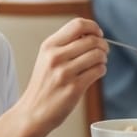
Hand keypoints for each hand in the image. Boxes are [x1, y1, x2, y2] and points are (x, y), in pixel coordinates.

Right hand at [16, 17, 107, 134]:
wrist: (32, 112)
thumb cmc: (43, 85)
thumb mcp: (47, 58)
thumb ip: (65, 45)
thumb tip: (92, 34)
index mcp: (49, 46)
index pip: (78, 24)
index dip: (93, 27)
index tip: (98, 34)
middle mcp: (55, 56)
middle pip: (91, 39)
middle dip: (103, 45)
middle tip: (103, 51)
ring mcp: (64, 72)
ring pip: (98, 55)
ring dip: (103, 58)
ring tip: (98, 63)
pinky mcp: (74, 88)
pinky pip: (98, 71)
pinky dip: (101, 70)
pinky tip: (95, 73)